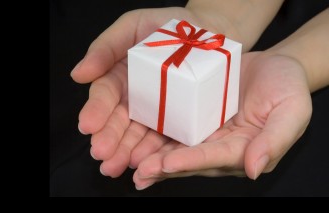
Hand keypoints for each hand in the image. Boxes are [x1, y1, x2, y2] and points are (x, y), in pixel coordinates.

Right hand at [71, 7, 227, 177]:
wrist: (209, 31)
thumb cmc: (167, 26)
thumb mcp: (132, 26)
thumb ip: (105, 47)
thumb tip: (78, 74)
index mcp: (120, 77)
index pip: (104, 96)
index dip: (95, 110)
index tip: (88, 125)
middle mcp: (135, 99)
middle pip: (118, 121)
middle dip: (109, 138)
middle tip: (102, 153)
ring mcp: (156, 112)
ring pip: (138, 135)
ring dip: (126, 151)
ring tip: (118, 165)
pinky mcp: (178, 121)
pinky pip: (166, 138)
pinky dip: (154, 151)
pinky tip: (146, 162)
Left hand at [132, 52, 311, 189]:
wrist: (273, 66)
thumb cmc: (287, 87)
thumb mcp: (291, 110)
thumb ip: (275, 140)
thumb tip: (254, 169)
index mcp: (243, 149)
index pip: (214, 158)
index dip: (191, 161)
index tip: (167, 164)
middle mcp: (220, 146)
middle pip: (190, 159)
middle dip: (164, 166)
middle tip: (140, 171)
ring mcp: (205, 133)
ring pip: (176, 149)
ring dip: (154, 157)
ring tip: (131, 163)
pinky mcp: (194, 118)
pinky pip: (173, 130)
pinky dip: (154, 137)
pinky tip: (135, 142)